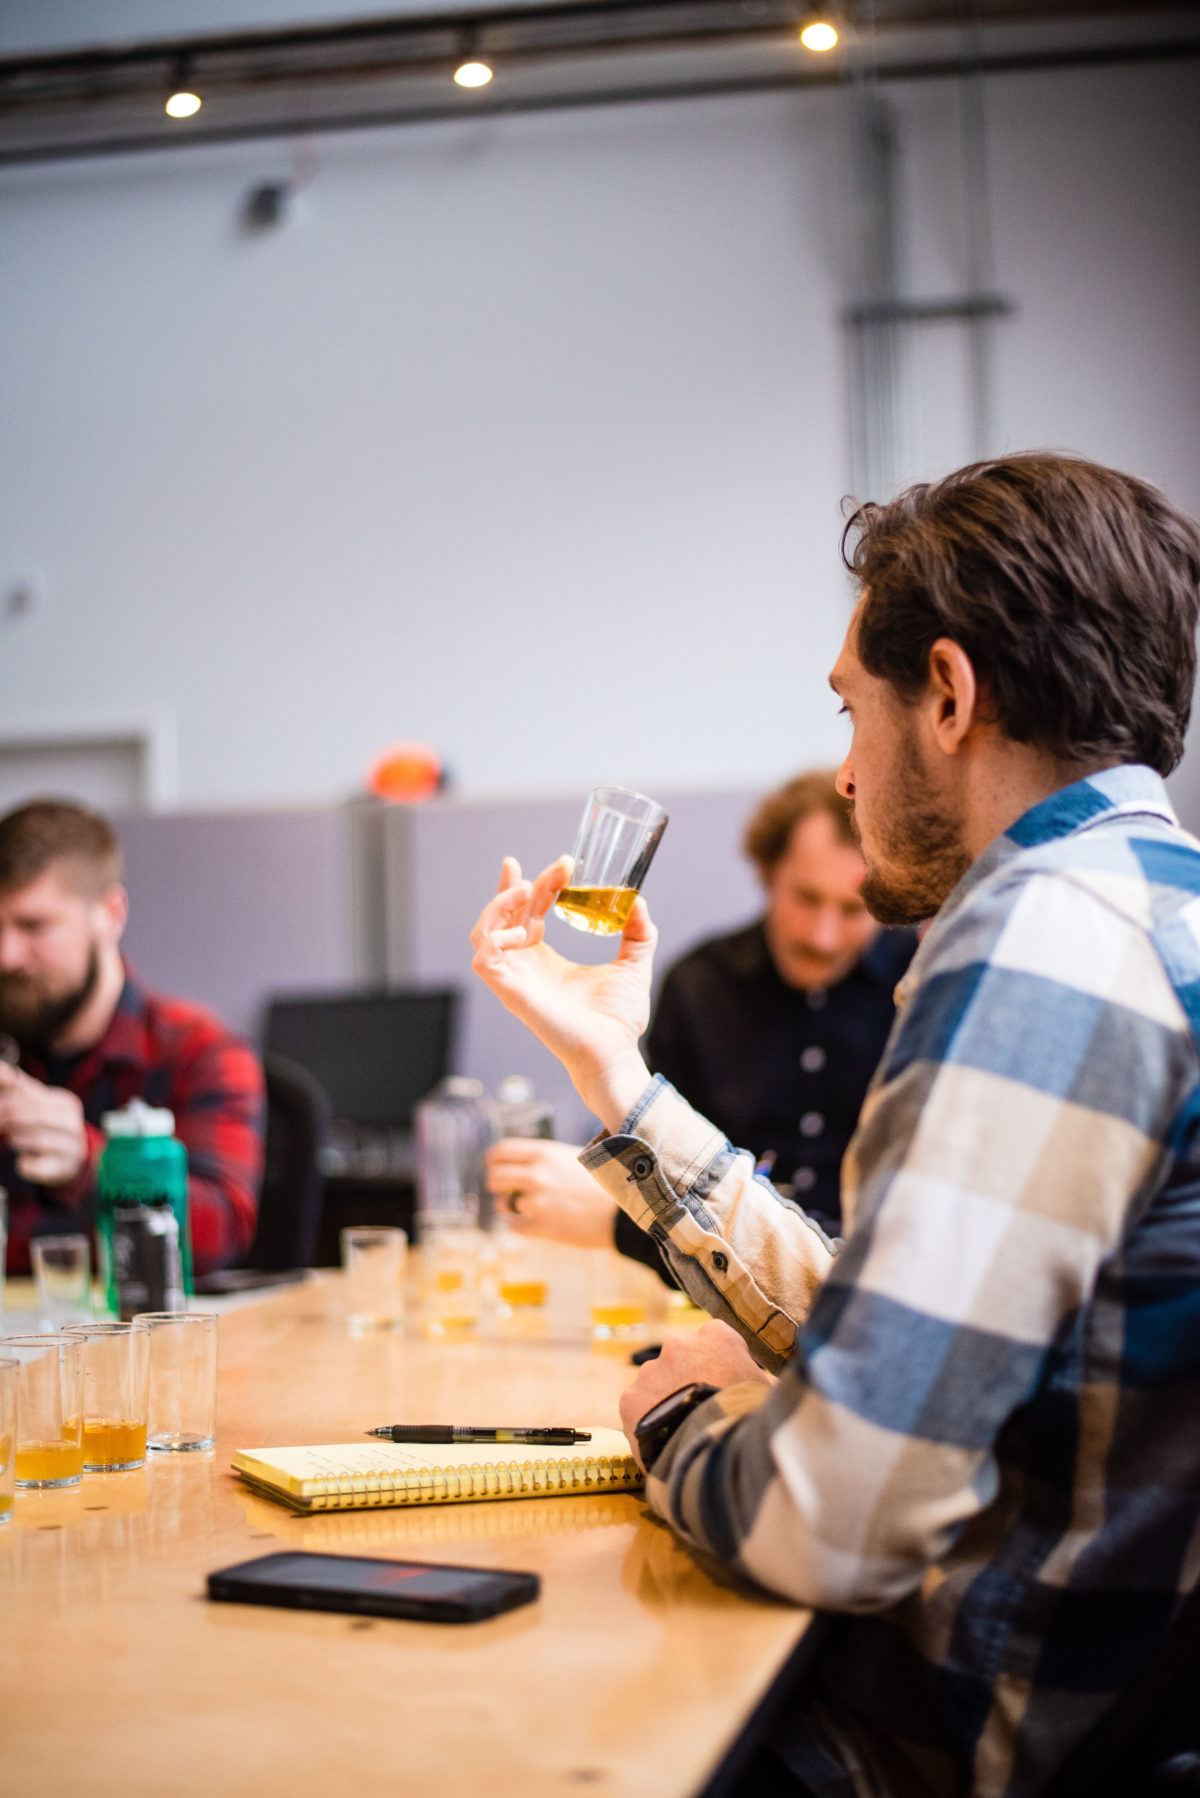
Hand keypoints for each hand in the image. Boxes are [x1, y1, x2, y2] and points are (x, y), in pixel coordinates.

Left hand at [0, 1064, 87, 1185]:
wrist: (68, 1160)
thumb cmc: (44, 1125)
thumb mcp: (34, 1103)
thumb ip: (16, 1085)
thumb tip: (1, 1069)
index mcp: (67, 1104)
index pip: (34, 1097)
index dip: (9, 1101)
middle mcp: (75, 1125)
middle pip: (39, 1116)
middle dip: (11, 1119)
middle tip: (0, 1123)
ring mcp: (72, 1149)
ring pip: (39, 1141)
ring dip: (17, 1140)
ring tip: (12, 1139)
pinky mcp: (63, 1170)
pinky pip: (37, 1166)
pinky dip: (24, 1164)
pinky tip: (24, 1160)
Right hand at [470, 856, 655, 1128]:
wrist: (614, 1050)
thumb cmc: (617, 1020)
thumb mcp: (632, 964)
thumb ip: (638, 933)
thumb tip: (637, 901)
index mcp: (544, 960)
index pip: (522, 914)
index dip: (526, 885)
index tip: (553, 864)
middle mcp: (525, 967)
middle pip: (505, 914)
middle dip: (523, 884)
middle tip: (559, 869)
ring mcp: (515, 979)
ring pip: (483, 932)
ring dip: (500, 904)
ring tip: (528, 888)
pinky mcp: (510, 992)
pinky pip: (484, 958)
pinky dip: (495, 936)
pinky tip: (523, 929)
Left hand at [486, 1138, 616, 1248]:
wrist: (625, 1212)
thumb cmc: (604, 1182)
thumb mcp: (576, 1157)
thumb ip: (547, 1159)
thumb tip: (520, 1163)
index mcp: (544, 1153)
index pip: (501, 1151)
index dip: (494, 1159)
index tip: (495, 1165)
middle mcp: (536, 1175)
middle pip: (494, 1177)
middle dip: (497, 1184)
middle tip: (507, 1189)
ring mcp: (537, 1202)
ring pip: (502, 1204)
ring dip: (509, 1206)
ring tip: (526, 1207)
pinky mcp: (541, 1227)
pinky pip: (514, 1226)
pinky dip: (520, 1225)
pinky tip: (534, 1221)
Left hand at [619, 1320, 774, 1466]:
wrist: (715, 1449)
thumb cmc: (749, 1419)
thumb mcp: (765, 1392)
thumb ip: (758, 1379)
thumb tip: (764, 1385)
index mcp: (717, 1336)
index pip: (715, 1341)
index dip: (719, 1365)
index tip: (723, 1385)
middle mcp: (679, 1344)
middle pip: (681, 1359)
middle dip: (687, 1379)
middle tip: (700, 1410)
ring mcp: (651, 1370)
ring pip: (656, 1383)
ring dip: (665, 1400)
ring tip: (681, 1430)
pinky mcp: (630, 1398)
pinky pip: (638, 1408)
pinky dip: (647, 1422)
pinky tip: (663, 1441)